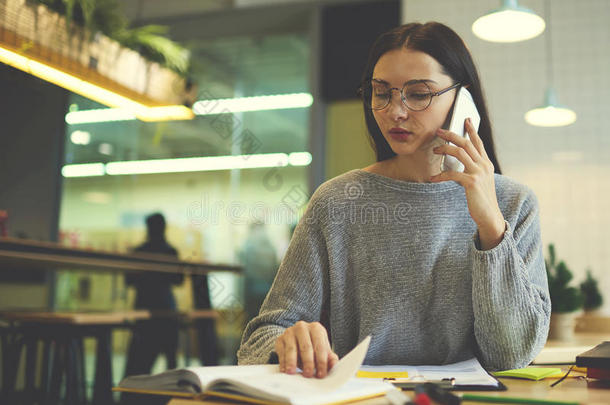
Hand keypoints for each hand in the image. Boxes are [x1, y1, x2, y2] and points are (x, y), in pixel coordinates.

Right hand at [275, 321, 338, 377]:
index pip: (320, 346)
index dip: (321, 361)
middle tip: (308, 374)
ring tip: (292, 372)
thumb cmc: (312, 345)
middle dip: (308, 362)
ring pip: (292, 348)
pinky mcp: (280, 339)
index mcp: (316, 328)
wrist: (295, 338)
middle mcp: (302, 327)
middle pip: (306, 346)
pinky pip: (282, 352)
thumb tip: (334, 366)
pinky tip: (285, 370)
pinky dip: (283, 362)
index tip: (321, 374)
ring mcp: (290, 332)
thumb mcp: (322, 349)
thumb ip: (330, 358)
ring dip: (292, 361)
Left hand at [430, 118, 505, 249]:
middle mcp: (484, 165)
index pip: (478, 143)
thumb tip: (459, 162)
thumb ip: (472, 170)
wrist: (490, 216)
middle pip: (466, 143)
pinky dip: (440, 175)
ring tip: (434, 150)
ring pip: (459, 152)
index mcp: (486, 164)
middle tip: (439, 130)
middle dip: (452, 134)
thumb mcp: (479, 181)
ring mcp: (479, 173)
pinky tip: (432, 178)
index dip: (471, 130)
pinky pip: (452, 174)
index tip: (465, 119)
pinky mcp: (472, 182)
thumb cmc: (481, 200)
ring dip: (444, 149)